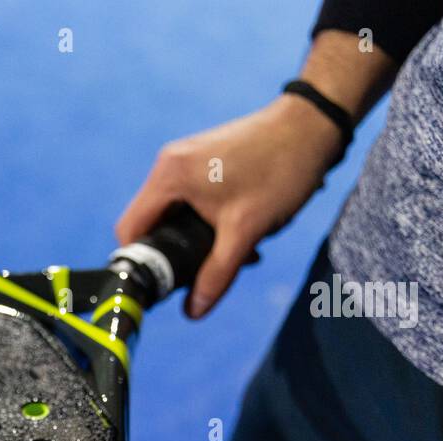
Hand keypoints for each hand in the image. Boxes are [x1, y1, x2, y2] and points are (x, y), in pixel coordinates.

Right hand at [115, 96, 344, 317]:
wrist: (312, 124)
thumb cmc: (278, 172)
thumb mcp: (245, 231)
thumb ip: (216, 274)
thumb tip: (193, 312)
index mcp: (168, 177)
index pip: (130, 229)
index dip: (141, 262)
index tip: (164, 283)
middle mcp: (169, 164)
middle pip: (150, 222)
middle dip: (175, 252)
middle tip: (205, 271)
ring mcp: (185, 158)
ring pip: (174, 212)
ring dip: (195, 237)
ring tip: (235, 250)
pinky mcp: (203, 158)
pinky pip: (190, 198)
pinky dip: (206, 219)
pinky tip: (238, 229)